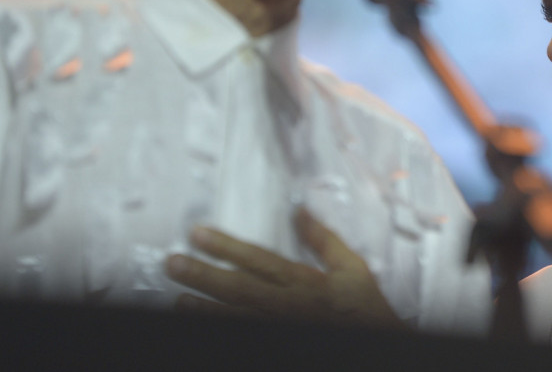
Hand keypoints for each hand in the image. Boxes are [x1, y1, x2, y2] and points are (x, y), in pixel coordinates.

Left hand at [164, 208, 404, 329]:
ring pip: (235, 318)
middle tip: (173, 265)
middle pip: (239, 290)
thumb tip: (300, 210)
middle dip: (204, 276)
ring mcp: (280, 327)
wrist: (378, 340)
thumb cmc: (365, 309)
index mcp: (305, 283)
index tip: (197, 234)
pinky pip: (243, 335)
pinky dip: (221, 330)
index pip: (258, 260)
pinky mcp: (277, 341)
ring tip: (178, 300)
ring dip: (205, 310)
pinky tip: (200, 325)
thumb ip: (324, 240)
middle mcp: (289, 306)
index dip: (226, 247)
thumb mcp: (352, 268)